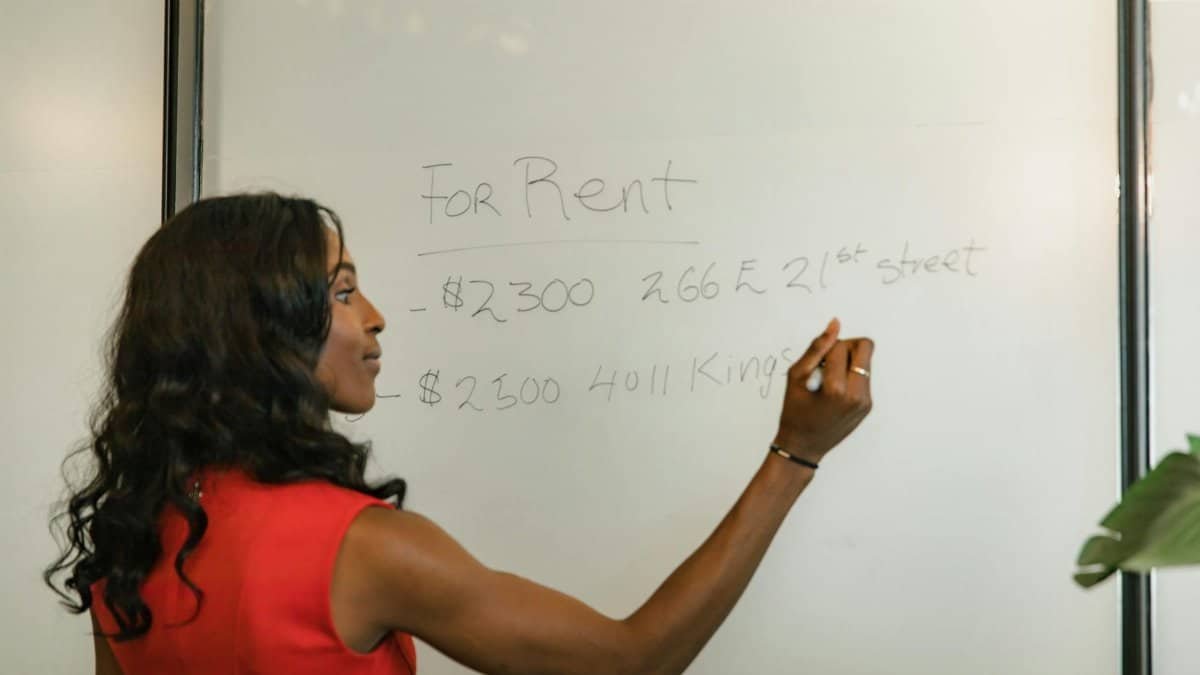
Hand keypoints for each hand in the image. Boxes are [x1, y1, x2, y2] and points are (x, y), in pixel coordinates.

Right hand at [773, 318, 873, 463]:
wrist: (803, 445)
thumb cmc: (794, 411)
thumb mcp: (796, 376)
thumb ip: (816, 348)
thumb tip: (835, 324)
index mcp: (836, 388)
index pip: (840, 346)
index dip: (825, 348)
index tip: (815, 363)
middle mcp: (856, 395)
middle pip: (864, 347)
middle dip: (846, 347)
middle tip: (828, 361)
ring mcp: (865, 401)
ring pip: (865, 361)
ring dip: (847, 362)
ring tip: (829, 379)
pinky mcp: (867, 405)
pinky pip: (863, 377)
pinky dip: (849, 376)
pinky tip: (833, 391)